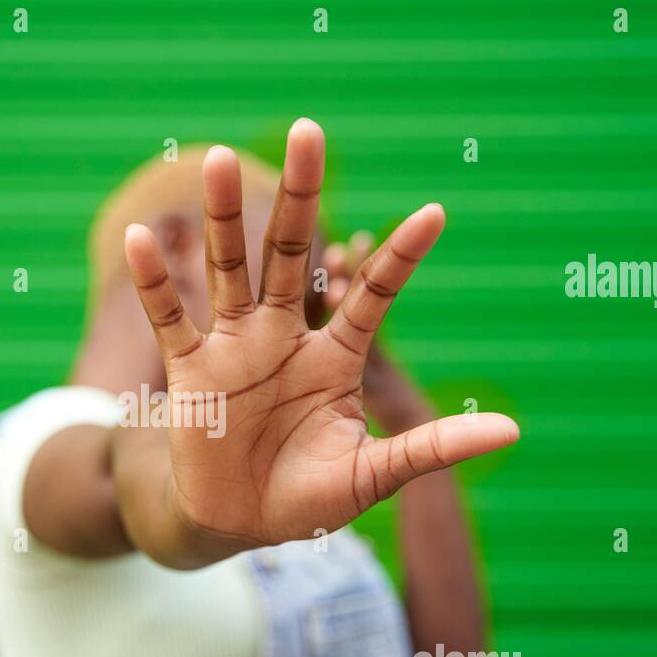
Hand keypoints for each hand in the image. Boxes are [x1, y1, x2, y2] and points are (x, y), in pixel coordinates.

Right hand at [122, 118, 517, 553]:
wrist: (241, 524)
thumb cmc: (310, 498)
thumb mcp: (375, 474)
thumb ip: (433, 447)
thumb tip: (513, 433)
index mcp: (335, 356)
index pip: (373, 295)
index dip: (401, 257)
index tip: (437, 213)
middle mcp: (285, 336)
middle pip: (291, 252)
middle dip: (300, 195)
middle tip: (309, 132)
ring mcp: (235, 347)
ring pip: (229, 269)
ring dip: (222, 217)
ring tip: (214, 159)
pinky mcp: (192, 369)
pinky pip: (170, 318)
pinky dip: (155, 283)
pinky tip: (143, 240)